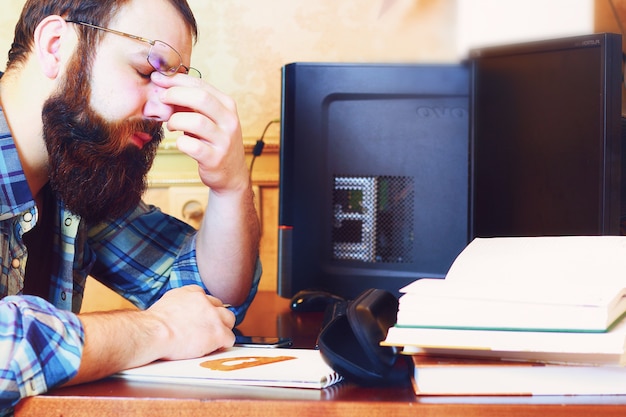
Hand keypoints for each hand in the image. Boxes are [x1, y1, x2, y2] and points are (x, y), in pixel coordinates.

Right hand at [146, 285, 235, 359]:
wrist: (154, 332)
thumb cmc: (154, 323)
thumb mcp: (169, 302)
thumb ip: (182, 303)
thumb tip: (183, 311)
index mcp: (194, 292)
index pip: (208, 300)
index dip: (205, 313)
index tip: (201, 321)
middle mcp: (206, 301)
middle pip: (221, 309)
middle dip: (217, 320)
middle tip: (207, 331)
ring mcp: (214, 316)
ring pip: (229, 320)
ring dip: (222, 330)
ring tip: (211, 340)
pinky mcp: (218, 332)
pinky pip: (230, 338)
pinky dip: (223, 344)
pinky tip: (213, 348)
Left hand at [151, 72, 249, 194]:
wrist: (231, 173)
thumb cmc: (215, 141)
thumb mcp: (210, 118)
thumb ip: (192, 103)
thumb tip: (163, 86)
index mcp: (227, 106)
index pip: (201, 84)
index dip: (176, 79)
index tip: (158, 78)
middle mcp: (229, 121)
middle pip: (201, 98)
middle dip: (175, 94)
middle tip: (161, 98)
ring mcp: (224, 141)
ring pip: (196, 121)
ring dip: (176, 120)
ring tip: (171, 125)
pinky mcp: (215, 159)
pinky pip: (192, 146)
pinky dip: (180, 142)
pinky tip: (180, 142)